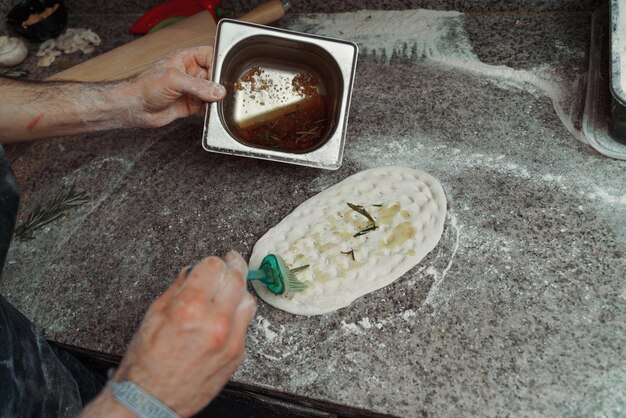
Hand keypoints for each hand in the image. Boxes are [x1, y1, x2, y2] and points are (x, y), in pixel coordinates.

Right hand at [81, 251, 255, 416]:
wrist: (152, 401)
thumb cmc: (146, 362)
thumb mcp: (153, 315)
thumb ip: (178, 289)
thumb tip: (193, 272)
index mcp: (189, 308)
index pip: (214, 266)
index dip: (211, 262)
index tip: (211, 262)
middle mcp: (214, 322)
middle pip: (237, 278)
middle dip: (233, 265)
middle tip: (232, 260)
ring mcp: (230, 339)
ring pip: (248, 300)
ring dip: (239, 291)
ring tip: (229, 290)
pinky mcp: (237, 354)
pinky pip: (246, 324)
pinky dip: (237, 315)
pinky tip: (226, 315)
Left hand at [129, 46, 225, 127]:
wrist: (134, 108)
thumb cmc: (145, 87)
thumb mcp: (173, 80)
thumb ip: (198, 85)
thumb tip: (218, 90)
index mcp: (186, 59)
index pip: (210, 55)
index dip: (220, 63)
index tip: (226, 74)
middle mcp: (190, 73)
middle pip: (214, 75)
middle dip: (221, 84)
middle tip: (226, 92)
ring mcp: (191, 90)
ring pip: (212, 92)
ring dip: (217, 99)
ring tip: (220, 103)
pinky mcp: (191, 105)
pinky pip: (207, 106)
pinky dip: (212, 110)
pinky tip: (213, 112)